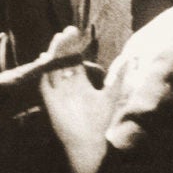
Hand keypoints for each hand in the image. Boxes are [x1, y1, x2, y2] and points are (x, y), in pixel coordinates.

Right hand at [36, 27, 110, 172]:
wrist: (89, 141)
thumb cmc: (98, 120)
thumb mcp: (110, 95)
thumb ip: (118, 77)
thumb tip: (129, 58)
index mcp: (78, 80)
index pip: (73, 58)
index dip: (74, 45)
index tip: (77, 32)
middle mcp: (65, 83)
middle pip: (62, 59)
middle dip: (65, 45)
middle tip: (69, 31)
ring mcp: (57, 90)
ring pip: (52, 67)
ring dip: (54, 53)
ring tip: (60, 39)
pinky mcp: (49, 100)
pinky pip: (43, 83)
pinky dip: (43, 71)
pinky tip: (45, 59)